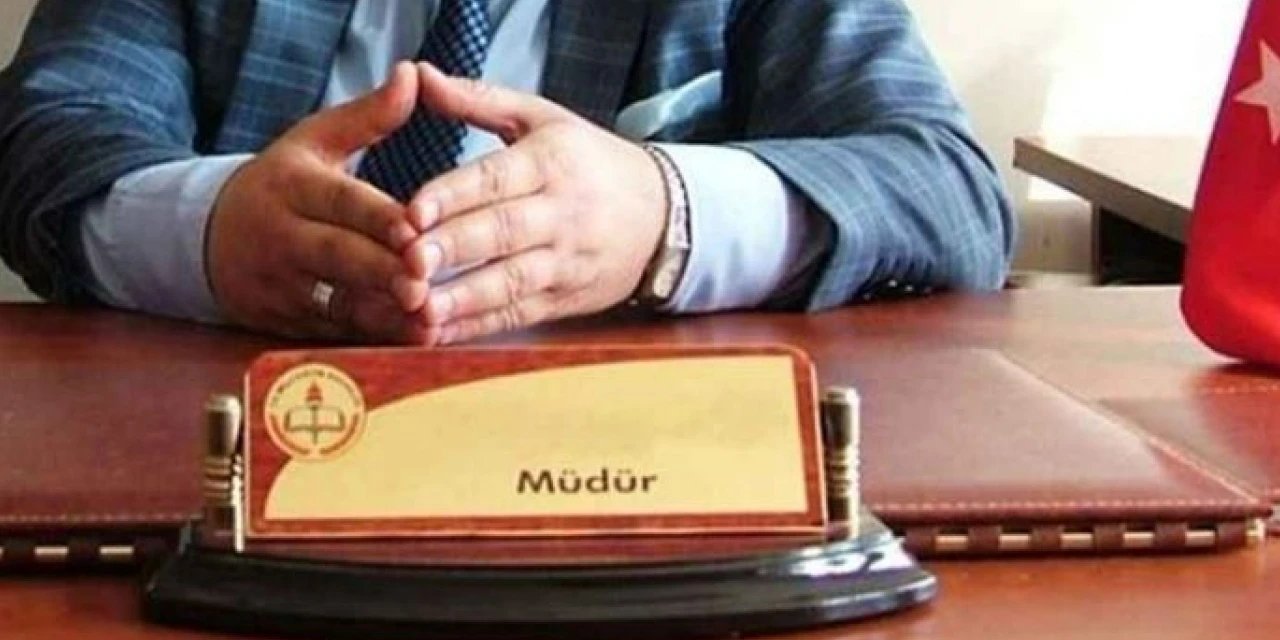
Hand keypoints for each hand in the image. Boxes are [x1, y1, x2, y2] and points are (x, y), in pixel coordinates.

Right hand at [206, 63, 428, 341]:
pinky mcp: (283, 324)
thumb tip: (413, 76)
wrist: (207, 236)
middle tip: (422, 286)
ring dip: (382, 317)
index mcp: (292, 186)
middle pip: (336, 257)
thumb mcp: (315, 140)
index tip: (415, 229)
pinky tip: (408, 345)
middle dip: (381, 273)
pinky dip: (370, 342)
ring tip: (426, 325)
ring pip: (334, 305)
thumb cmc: (283, 184)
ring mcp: (279, 286)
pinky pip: (331, 336)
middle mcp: (281, 238)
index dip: (377, 218)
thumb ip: (368, 115)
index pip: (340, 202)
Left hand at [399, 63, 667, 344]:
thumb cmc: (590, 162)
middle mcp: (562, 213)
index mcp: (552, 162)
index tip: (412, 213)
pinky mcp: (564, 299)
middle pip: (503, 232)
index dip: (453, 196)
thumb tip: (420, 76)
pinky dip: (477, 328)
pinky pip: (518, 315)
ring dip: (464, 298)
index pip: (497, 178)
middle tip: (408, 261)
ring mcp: (566, 261)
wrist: (664, 216)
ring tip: (420, 307)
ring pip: (512, 281)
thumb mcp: (544, 119)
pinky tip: (438, 333)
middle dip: (454, 248)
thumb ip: (478, 100)